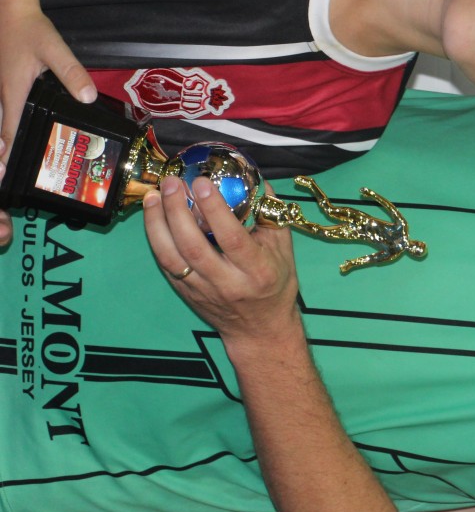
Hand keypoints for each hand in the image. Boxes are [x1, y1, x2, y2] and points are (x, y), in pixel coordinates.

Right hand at [0, 7, 94, 246]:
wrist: (11, 11)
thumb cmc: (30, 31)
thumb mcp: (54, 49)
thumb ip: (72, 73)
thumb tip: (88, 98)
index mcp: (13, 94)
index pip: (10, 133)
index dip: (10, 157)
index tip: (10, 177)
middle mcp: (4, 96)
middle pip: (7, 134)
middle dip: (12, 156)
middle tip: (23, 179)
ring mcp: (4, 92)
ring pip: (8, 124)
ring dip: (14, 142)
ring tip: (26, 165)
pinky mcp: (9, 86)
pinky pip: (11, 113)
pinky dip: (18, 126)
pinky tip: (30, 135)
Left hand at [142, 175, 301, 351]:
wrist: (259, 330)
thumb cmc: (275, 286)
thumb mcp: (284, 252)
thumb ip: (271, 218)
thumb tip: (256, 182)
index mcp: (257, 271)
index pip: (232, 238)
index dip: (214, 209)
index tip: (202, 182)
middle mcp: (228, 282)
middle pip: (193, 246)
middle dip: (177, 210)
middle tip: (172, 183)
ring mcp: (202, 290)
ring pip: (171, 256)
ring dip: (157, 223)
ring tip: (153, 196)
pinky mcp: (185, 293)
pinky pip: (165, 264)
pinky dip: (156, 238)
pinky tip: (153, 217)